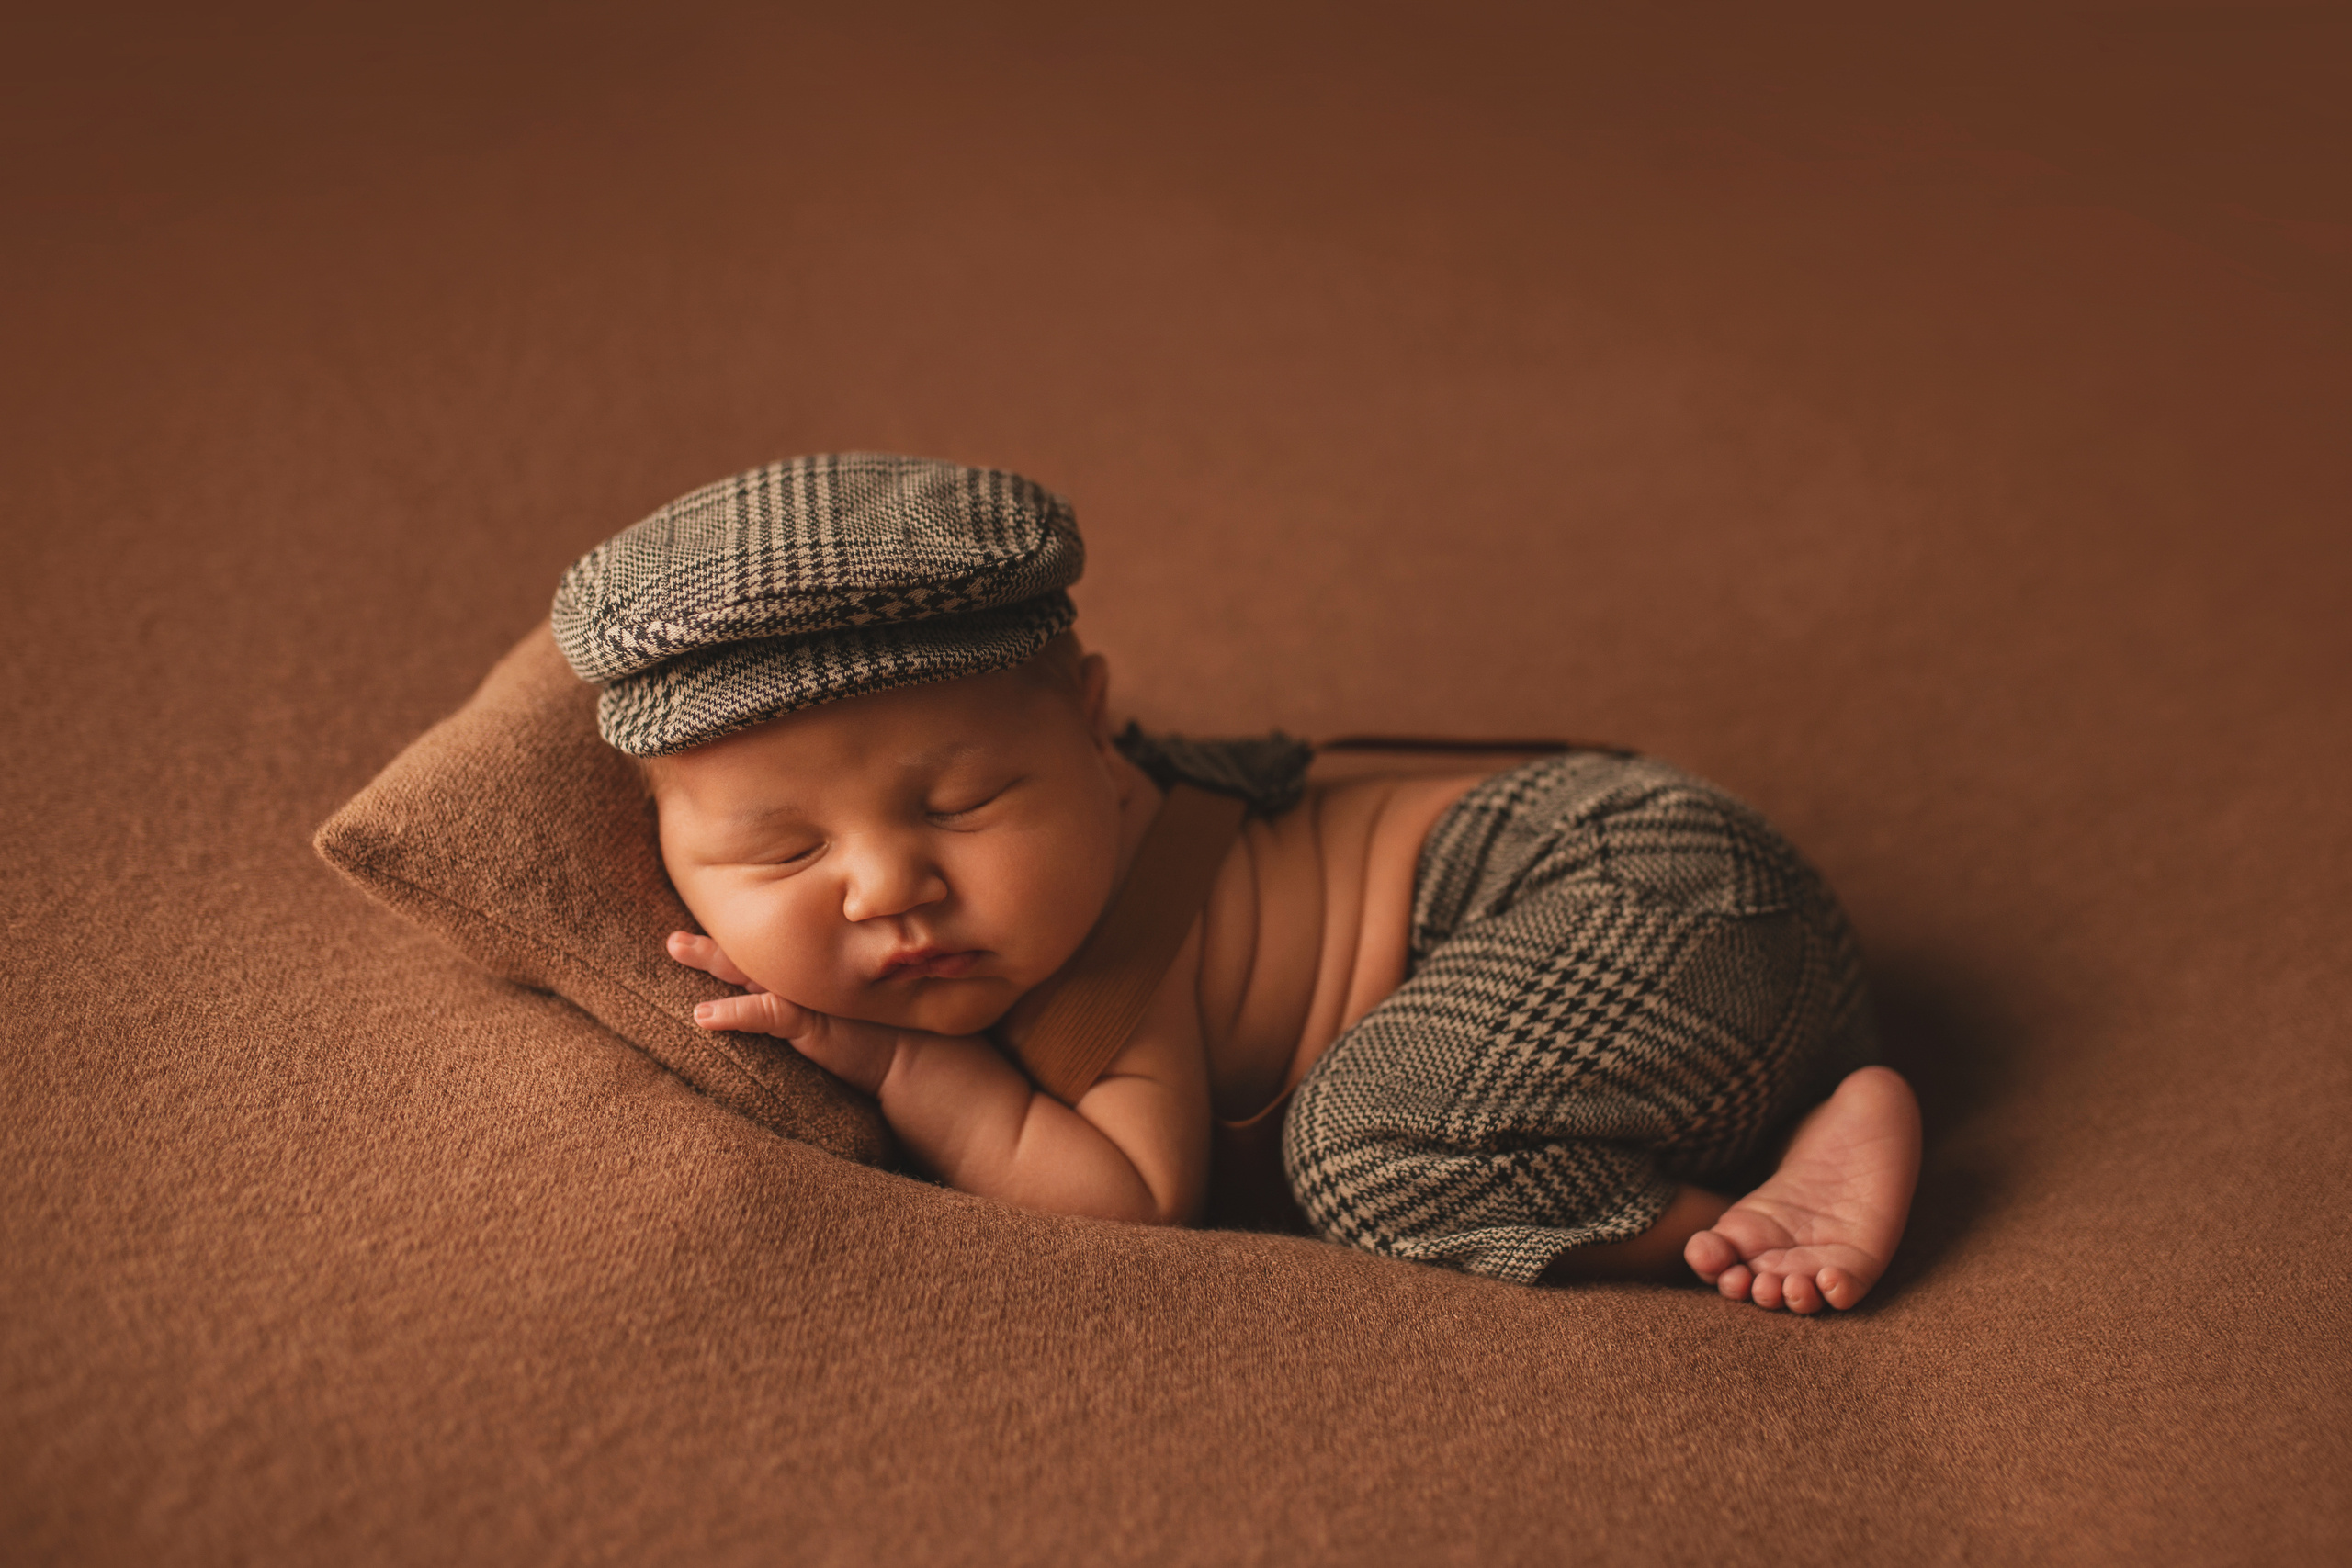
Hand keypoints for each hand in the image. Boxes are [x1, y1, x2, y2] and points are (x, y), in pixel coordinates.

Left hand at [664, 929, 895, 1095]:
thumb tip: (793, 998)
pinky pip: (763, 1014)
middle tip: (672, 939)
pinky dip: (732, 1014)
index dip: (735, 937)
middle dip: (709, 943)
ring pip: (746, 970)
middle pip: (748, 951)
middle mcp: (804, 975)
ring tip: (676, 947)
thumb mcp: (848, 1011)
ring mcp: (804, 994)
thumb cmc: (884, 1036)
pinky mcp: (808, 1019)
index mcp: (811, 971)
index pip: (765, 948)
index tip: (703, 928)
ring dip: (709, 957)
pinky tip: (702, 1016)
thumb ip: (822, 994)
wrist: (914, 1057)